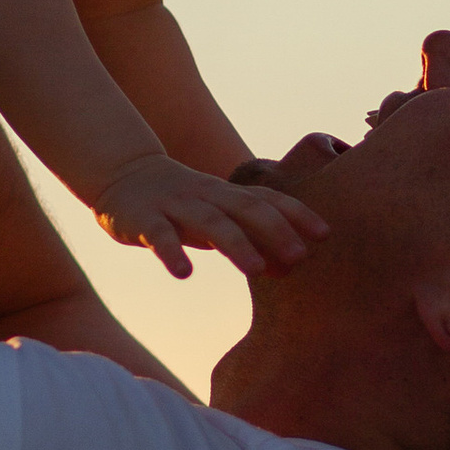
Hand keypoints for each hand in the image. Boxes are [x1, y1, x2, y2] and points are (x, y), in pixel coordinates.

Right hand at [94, 150, 330, 282]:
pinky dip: (172, 253)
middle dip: (275, 231)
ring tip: (257, 270)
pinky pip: (159, 236)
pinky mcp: (144, 219)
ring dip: (236, 244)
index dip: (296, 215)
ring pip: (210, 223)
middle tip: (300, 256)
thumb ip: (253, 240)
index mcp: (229, 195)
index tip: (325, 234)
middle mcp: (208, 197)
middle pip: (246, 210)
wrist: (125, 175)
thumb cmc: (184, 205)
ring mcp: (176, 206)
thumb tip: (289, 268)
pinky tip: (184, 274)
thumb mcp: (219, 220)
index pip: (268, 201)